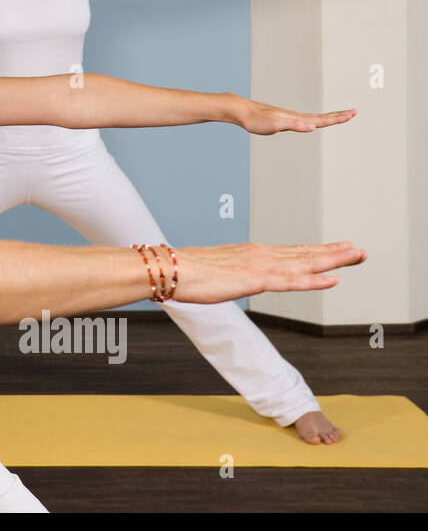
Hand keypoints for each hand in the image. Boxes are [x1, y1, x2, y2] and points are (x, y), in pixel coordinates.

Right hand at [172, 241, 365, 303]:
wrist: (170, 269)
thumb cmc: (185, 271)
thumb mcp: (215, 271)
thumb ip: (230, 274)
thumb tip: (230, 278)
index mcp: (251, 253)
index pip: (292, 252)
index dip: (317, 250)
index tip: (337, 248)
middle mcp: (260, 255)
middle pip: (304, 254)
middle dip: (334, 252)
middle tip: (359, 251)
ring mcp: (259, 266)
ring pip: (304, 263)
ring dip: (332, 260)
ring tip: (356, 256)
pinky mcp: (255, 280)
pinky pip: (290, 282)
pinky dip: (313, 281)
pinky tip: (332, 280)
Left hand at [233, 97, 354, 134]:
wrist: (242, 111)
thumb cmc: (257, 119)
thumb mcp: (276, 124)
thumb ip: (294, 124)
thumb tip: (312, 126)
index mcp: (297, 118)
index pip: (322, 119)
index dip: (337, 118)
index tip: (352, 114)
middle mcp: (295, 116)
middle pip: (321, 117)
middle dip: (337, 116)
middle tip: (353, 113)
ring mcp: (289, 118)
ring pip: (312, 118)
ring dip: (326, 117)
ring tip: (337, 117)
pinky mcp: (281, 120)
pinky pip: (302, 120)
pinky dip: (311, 121)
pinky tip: (309, 122)